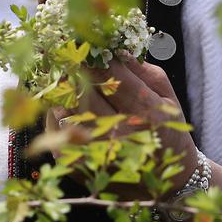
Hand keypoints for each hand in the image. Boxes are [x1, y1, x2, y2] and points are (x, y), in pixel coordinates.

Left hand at [52, 54, 199, 198]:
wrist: (163, 179)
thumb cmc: (165, 128)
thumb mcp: (166, 96)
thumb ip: (143, 70)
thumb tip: (115, 49)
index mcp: (149, 114)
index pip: (114, 76)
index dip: (97, 57)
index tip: (87, 42)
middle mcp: (121, 134)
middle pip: (86, 90)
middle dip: (76, 67)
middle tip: (70, 53)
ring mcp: (97, 151)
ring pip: (65, 107)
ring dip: (62, 88)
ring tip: (65, 75)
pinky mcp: (76, 162)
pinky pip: (55, 128)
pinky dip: (56, 110)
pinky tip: (63, 102)